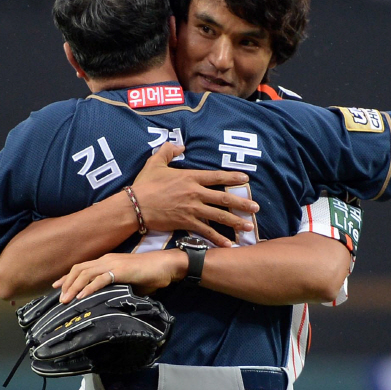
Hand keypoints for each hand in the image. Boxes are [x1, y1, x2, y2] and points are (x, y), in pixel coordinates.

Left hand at [53, 249, 186, 302]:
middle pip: (79, 269)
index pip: (82, 268)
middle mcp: (106, 260)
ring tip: (66, 300)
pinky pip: (100, 278)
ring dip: (74, 287)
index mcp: (107, 261)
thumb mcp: (128, 282)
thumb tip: (108, 301)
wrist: (166, 266)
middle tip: (59, 298)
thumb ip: (116, 288)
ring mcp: (113, 264)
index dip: (68, 277)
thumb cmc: (150, 275)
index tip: (57, 287)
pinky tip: (82, 296)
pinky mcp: (120, 270)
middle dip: (66, 283)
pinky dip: (89, 287)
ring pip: (86, 273)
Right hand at [132, 142, 258, 246]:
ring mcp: (192, 209)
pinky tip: (228, 245)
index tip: (246, 179)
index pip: (217, 177)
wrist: (134, 205)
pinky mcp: (186, 223)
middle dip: (242, 203)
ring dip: (235, 222)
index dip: (233, 177)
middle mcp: (195, 193)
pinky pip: (206, 232)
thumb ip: (168, 151)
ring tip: (248, 226)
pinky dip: (218, 239)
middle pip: (224, 198)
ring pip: (219, 216)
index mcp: (190, 177)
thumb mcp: (155, 162)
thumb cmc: (145, 184)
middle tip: (256, 208)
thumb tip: (179, 145)